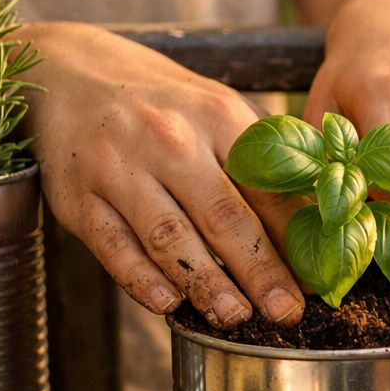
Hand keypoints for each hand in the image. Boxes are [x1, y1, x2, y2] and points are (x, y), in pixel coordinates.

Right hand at [21, 23, 305, 326]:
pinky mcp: (79, 197)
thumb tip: (319, 219)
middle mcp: (170, 139)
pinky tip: (168, 305)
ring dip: (205, 284)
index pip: (267, 187)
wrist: (71, 72)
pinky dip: (141, 279)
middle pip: (224, 215)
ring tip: (235, 318)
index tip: (317, 279)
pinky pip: (114, 245)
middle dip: (260, 271)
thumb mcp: (220, 109)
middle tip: (286, 313)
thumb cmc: (166, 105)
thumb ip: (265, 159)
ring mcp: (120, 168)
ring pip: (169, 235)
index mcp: (219, 116)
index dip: (295, 238)